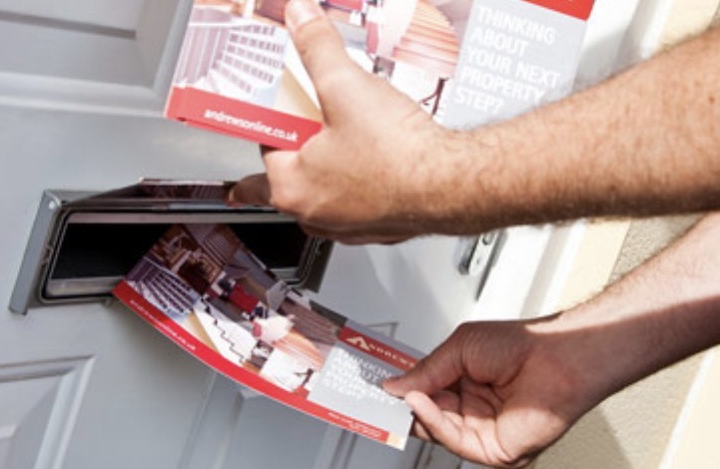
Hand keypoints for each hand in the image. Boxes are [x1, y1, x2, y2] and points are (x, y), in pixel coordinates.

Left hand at [227, 0, 468, 243]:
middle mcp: (313, 214)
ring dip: (334, 161)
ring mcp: (346, 225)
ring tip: (355, 130)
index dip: (280, 114)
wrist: (453, 185)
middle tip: (321, 115)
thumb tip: (300, 19)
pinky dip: (363, 178)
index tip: (289, 100)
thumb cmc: (399, 155)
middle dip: (304, 140)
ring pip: (326, 187)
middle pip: (293, 167)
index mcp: (290, 186)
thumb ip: (316, 47)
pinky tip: (379, 154)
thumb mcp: (346, 85)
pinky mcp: (377, 226)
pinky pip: (359, 199)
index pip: (266, 143)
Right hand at [382, 320, 603, 466]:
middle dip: (400, 408)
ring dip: (415, 414)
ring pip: (436, 430)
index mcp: (464, 382)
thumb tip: (395, 385)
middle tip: (376, 399)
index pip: (424, 392)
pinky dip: (435, 423)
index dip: (401, 390)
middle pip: (425, 416)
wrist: (558, 358)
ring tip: (399, 396)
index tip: (376, 387)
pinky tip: (422, 404)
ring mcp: (482, 430)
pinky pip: (455, 441)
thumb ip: (426, 370)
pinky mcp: (493, 450)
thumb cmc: (523, 345)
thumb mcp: (460, 347)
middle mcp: (472, 408)